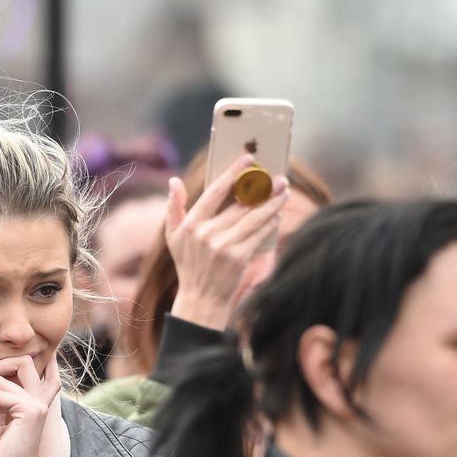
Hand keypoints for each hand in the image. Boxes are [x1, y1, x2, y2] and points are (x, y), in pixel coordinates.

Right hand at [165, 154, 289, 329]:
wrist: (200, 298)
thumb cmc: (187, 263)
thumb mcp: (173, 236)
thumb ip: (173, 208)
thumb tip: (174, 181)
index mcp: (191, 224)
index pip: (216, 191)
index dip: (233, 172)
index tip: (248, 158)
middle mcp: (206, 233)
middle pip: (240, 203)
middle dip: (261, 187)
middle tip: (277, 176)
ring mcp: (223, 246)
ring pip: (254, 217)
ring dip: (272, 202)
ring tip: (283, 191)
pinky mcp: (238, 258)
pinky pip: (259, 235)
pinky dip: (270, 223)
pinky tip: (277, 215)